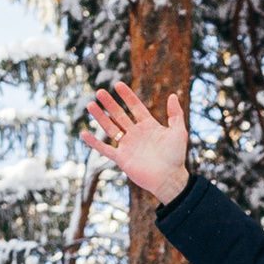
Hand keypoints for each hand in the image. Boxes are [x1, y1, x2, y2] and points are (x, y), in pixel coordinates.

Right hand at [80, 79, 190, 203]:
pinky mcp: (122, 159)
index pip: (135, 107)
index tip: (118, 84)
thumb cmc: (176, 157)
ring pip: (110, 128)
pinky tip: (84, 133)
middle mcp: (136, 134)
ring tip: (90, 105)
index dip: (127, 96)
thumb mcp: (179, 132)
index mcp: (149, 126)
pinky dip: (94, 142)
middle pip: (119, 115)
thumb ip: (176, 114)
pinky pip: (105, 149)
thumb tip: (172, 95)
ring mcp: (128, 146)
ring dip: (100, 117)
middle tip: (100, 92)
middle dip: (110, 103)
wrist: (169, 179)